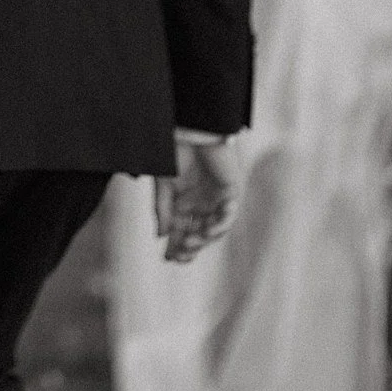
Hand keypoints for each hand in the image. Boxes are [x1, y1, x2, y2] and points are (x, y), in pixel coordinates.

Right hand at [153, 134, 236, 262]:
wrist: (192, 132)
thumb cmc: (175, 153)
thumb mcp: (163, 185)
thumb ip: (162, 209)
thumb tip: (160, 235)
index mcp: (182, 202)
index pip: (180, 230)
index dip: (175, 245)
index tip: (168, 258)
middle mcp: (200, 204)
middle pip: (197, 234)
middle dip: (189, 247)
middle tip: (180, 256)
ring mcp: (216, 200)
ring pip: (213, 229)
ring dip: (203, 239)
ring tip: (190, 241)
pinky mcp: (231, 193)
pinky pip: (228, 216)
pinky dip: (220, 224)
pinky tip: (208, 228)